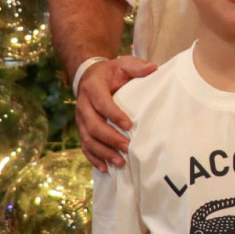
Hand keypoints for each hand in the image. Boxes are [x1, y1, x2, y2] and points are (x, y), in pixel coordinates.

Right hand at [76, 56, 155, 170]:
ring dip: (103, 152)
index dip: (114, 114)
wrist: (89, 77)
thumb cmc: (111, 72)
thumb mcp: (123, 64)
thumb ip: (136, 66)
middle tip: (128, 147)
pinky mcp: (82, 130)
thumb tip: (154, 68)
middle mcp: (83, 105)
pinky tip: (106, 169)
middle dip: (110, 138)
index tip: (129, 125)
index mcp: (92, 88)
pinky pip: (85, 147)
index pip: (102, 103)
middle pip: (93, 125)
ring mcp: (81, 120)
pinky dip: (94, 159)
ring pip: (88, 139)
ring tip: (120, 162)